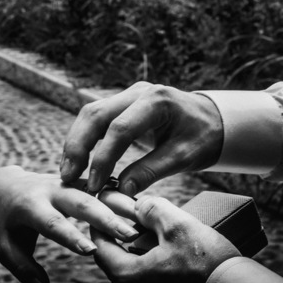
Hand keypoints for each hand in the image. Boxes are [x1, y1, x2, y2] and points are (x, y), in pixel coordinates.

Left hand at [0, 166, 141, 282]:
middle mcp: (52, 189)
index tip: (90, 250)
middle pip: (82, 203)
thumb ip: (24, 269)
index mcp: (31, 206)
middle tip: (129, 236)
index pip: (52, 223)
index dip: (71, 236)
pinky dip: (122, 197)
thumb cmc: (10, 224)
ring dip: (120, 206)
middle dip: (106, 219)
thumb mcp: (7, 247)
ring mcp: (69, 182)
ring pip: (98, 191)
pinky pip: (103, 186)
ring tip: (142, 221)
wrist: (9, 186)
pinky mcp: (81, 180)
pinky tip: (142, 208)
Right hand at [59, 81, 223, 196]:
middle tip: (68, 176)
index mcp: (157, 101)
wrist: (214, 120)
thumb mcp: (184, 157)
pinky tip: (78, 160)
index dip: (103, 157)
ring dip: (76, 141)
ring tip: (68, 171)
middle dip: (78, 146)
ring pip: (92, 112)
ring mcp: (129, 94)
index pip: (120, 128)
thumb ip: (152, 171)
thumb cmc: (203, 137)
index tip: (95, 184)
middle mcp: (139, 91)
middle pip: (97, 114)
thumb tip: (121, 191)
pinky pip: (97, 117)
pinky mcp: (123, 103)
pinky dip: (85, 138)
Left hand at [91, 195, 239, 282]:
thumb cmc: (208, 264)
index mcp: (127, 277)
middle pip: (117, 263)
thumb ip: (151, 209)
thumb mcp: (178, 225)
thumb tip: (138, 206)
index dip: (101, 225)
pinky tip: (173, 261)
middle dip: (124, 241)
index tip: (106, 210)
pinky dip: (155, 273)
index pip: (100, 247)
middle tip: (135, 221)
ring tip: (159, 239)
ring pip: (135, 277)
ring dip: (141, 257)